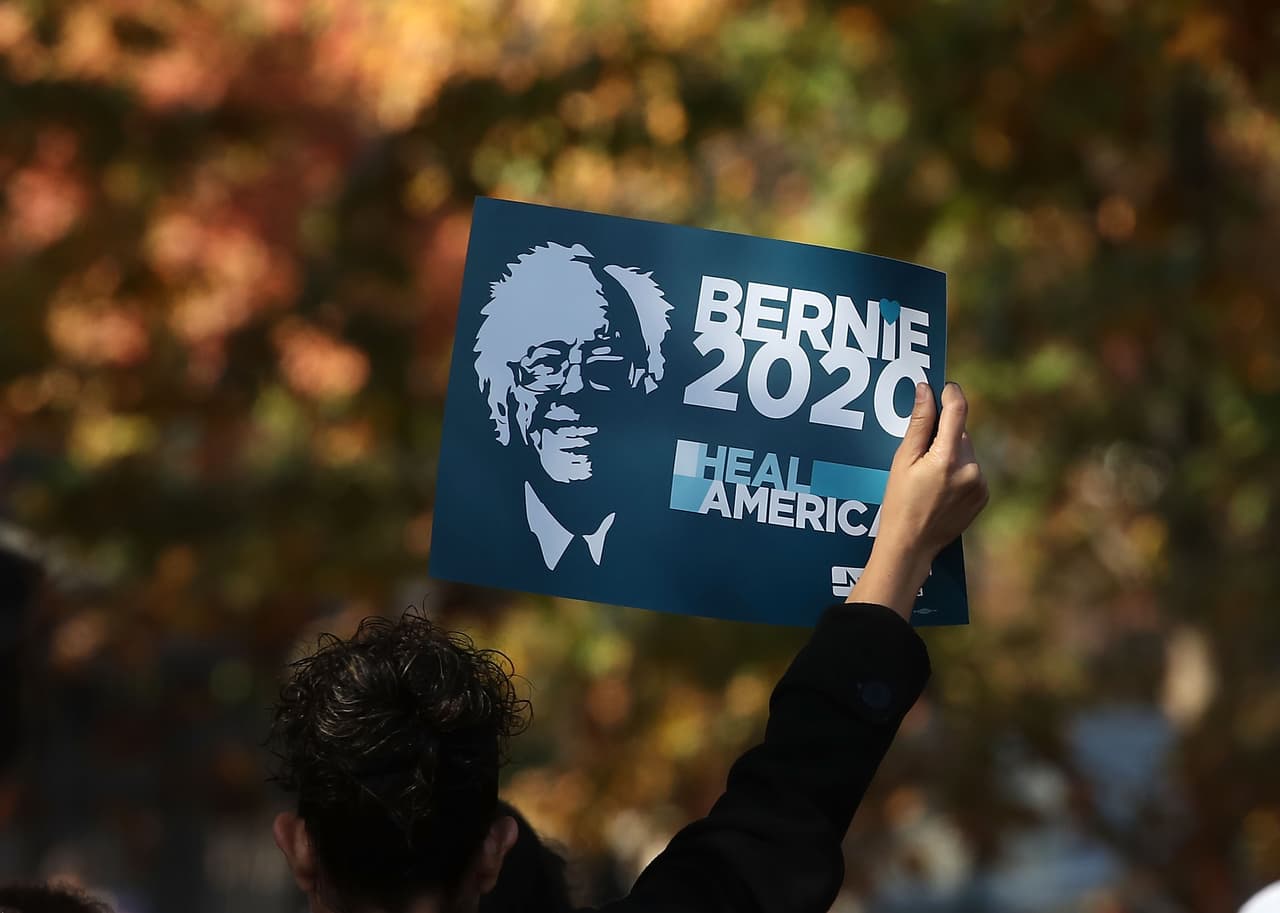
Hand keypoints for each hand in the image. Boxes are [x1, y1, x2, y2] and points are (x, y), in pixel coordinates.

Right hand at [847, 382, 987, 617]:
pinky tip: (939, 488)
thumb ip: (918, 424)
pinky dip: (958, 470)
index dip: (951, 394)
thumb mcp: (902, 461)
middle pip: (960, 433)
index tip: (943, 387)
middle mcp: (970, 470)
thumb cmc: (899, 503)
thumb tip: (926, 391)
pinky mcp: (983, 496)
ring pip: (966, 452)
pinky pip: (972, 470)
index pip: (957, 411)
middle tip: (920, 451)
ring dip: (951, 453)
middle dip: (943, 434)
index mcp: (947, 459)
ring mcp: (980, 484)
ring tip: (927, 475)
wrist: (912, 546)